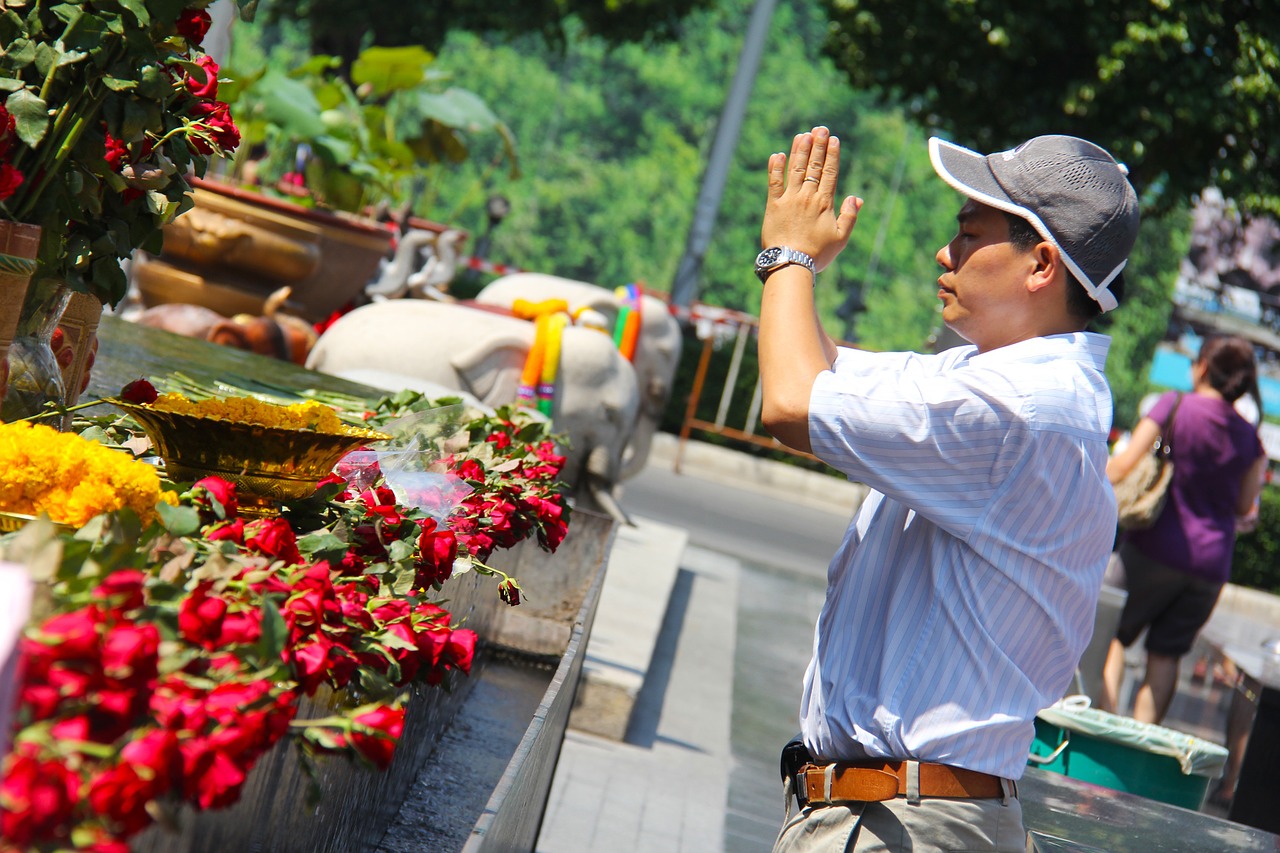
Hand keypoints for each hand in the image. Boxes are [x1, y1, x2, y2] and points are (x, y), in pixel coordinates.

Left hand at [761, 126, 861, 272]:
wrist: (790, 264)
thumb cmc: (817, 254)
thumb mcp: (840, 239)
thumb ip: (849, 217)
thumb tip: (856, 197)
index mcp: (824, 203)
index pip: (830, 172)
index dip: (832, 154)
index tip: (833, 139)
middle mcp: (807, 196)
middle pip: (814, 166)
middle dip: (817, 145)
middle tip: (820, 128)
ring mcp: (789, 199)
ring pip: (795, 169)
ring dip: (799, 150)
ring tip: (803, 134)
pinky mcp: (773, 206)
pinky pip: (773, 183)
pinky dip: (775, 168)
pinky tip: (778, 154)